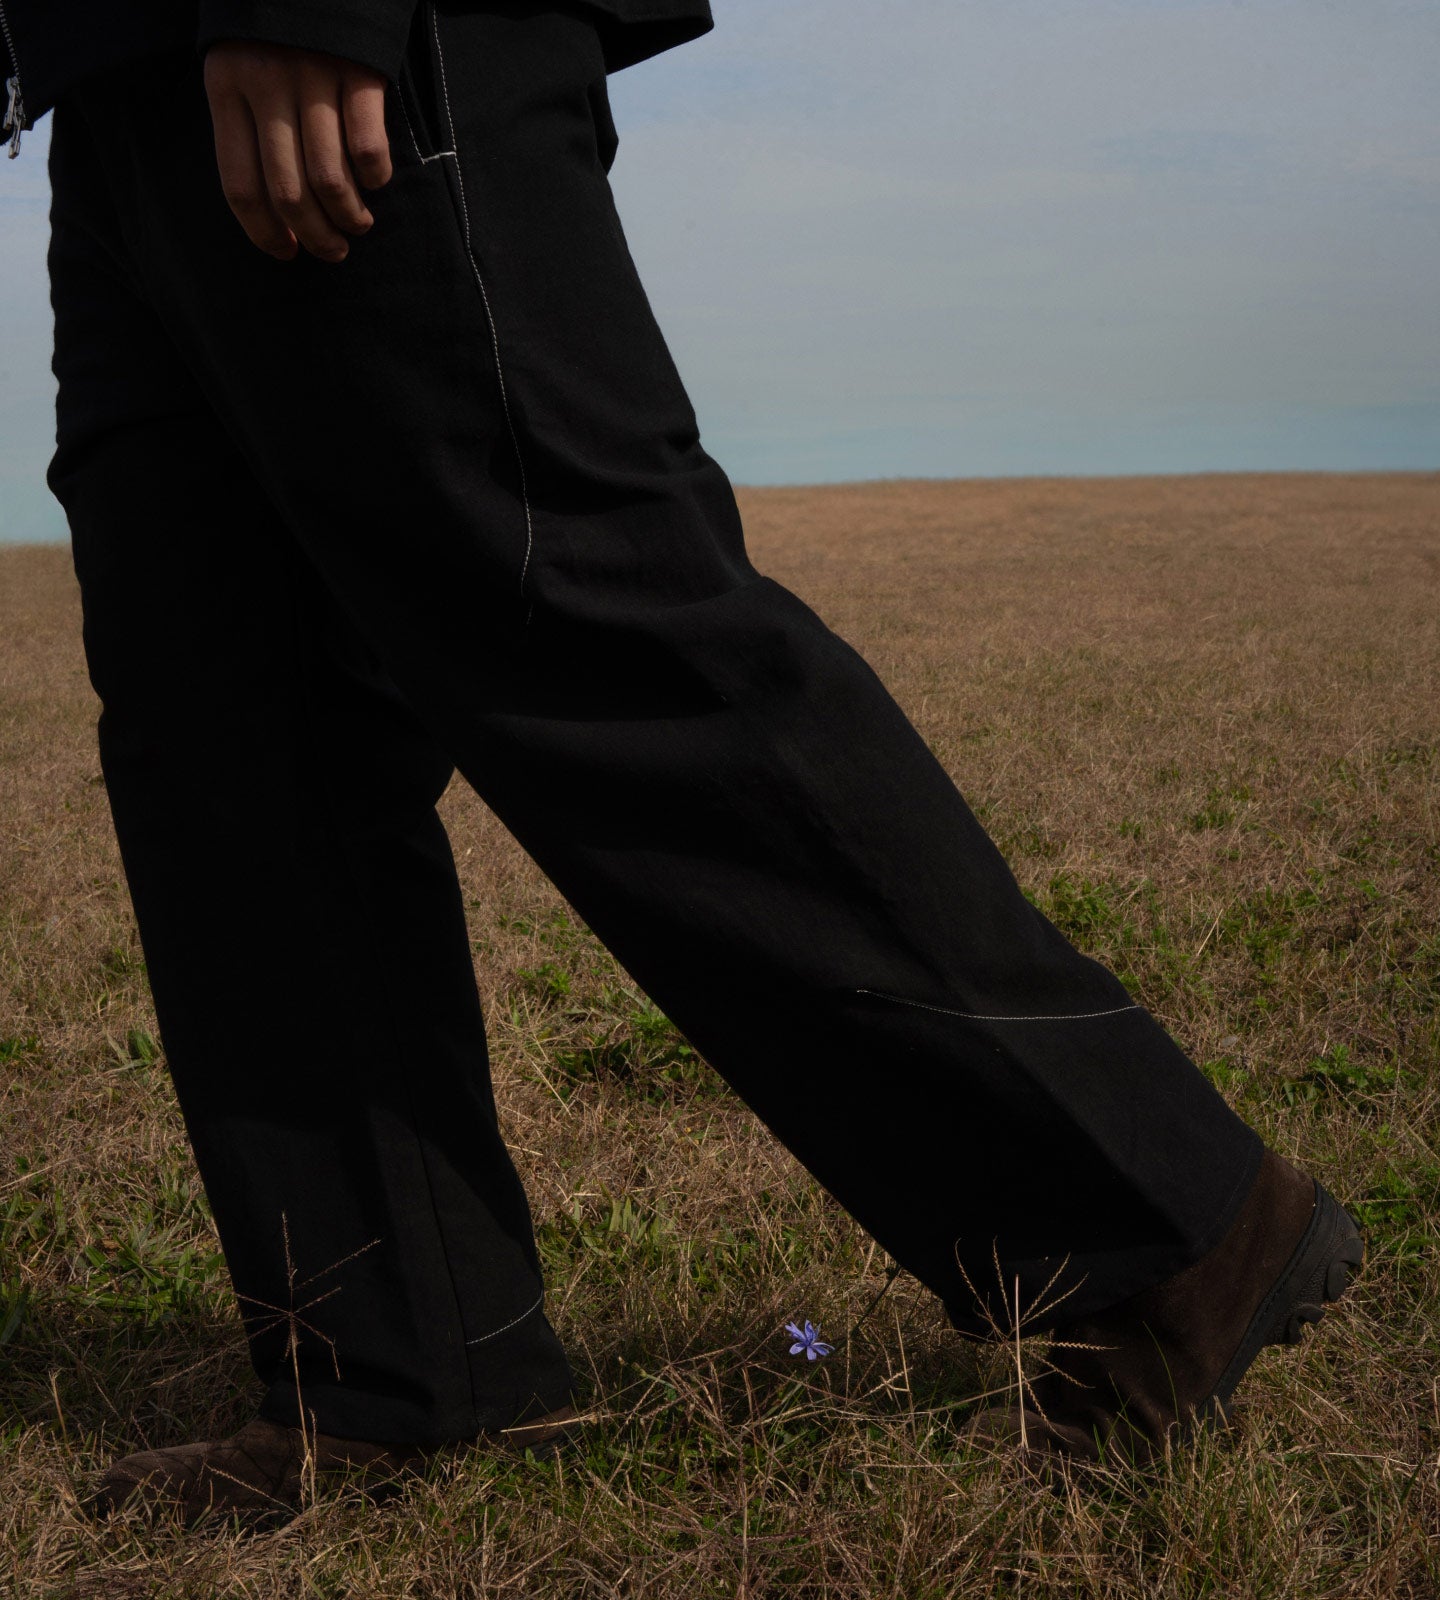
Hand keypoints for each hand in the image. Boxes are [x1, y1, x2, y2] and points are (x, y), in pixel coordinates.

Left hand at [202, 40, 393, 261]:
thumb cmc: (275, 34)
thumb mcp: (240, 68)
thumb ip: (249, 128)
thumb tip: (278, 216)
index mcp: (226, 87)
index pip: (240, 185)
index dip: (264, 233)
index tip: (287, 253)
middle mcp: (265, 83)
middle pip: (288, 192)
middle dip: (314, 236)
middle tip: (333, 252)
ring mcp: (313, 76)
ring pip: (329, 178)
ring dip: (349, 217)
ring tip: (358, 226)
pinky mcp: (358, 71)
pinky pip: (368, 147)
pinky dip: (375, 176)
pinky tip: (377, 181)